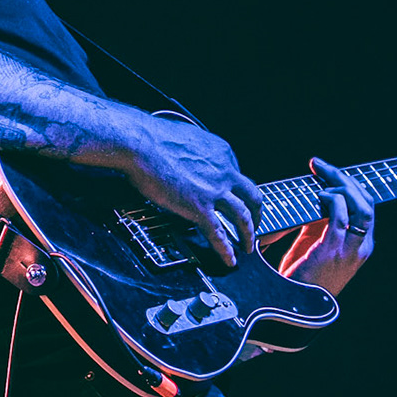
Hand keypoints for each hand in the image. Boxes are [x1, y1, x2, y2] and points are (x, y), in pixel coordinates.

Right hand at [120, 113, 261, 267]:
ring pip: (243, 217)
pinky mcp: (200, 208)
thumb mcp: (186, 138)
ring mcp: (214, 190)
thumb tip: (191, 159)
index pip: (236, 174)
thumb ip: (196, 152)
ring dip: (248, 234)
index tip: (232, 198)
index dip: (235, 189)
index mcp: (221, 152)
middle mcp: (224, 170)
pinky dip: (226, 250)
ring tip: (248, 246)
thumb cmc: (152, 137)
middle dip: (256, 212)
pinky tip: (229, 259)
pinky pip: (219, 234)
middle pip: (252, 195)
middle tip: (253, 224)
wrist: (140, 143)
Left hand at [275, 157, 376, 296]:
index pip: (367, 205)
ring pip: (359, 206)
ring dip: (338, 185)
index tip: (328, 171)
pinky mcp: (333, 251)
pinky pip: (339, 217)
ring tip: (319, 176)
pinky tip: (319, 196)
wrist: (298, 310)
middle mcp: (362, 246)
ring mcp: (350, 249)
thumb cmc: (305, 277)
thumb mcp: (317, 245)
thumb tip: (316, 200)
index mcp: (362, 245)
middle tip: (321, 166)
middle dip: (344, 178)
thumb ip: (320, 224)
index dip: (350, 184)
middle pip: (366, 201)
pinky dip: (331, 201)